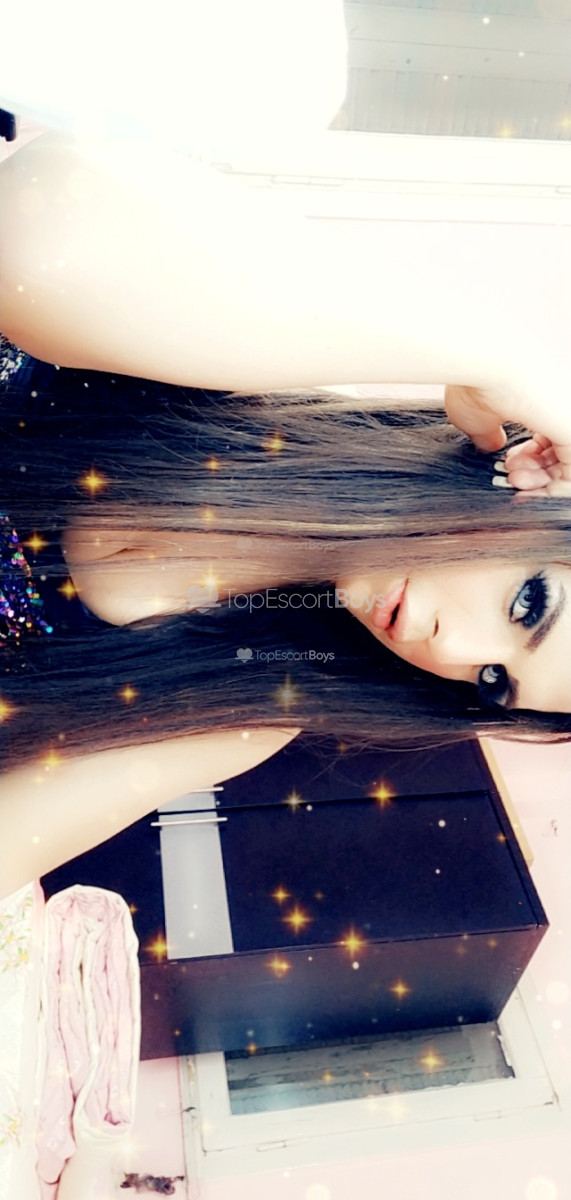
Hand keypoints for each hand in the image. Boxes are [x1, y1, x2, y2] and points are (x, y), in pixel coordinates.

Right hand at [444, 382, 570, 496]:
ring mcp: (569, 417)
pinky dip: (552, 489)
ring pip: (568, 465)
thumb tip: (490, 445)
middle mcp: (562, 406)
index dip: (530, 461)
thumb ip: (488, 433)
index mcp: (545, 398)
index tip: (509, 470)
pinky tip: (526, 488)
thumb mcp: (478, 416)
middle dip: (534, 475)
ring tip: (514, 479)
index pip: (550, 439)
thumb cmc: (477, 379)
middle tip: (512, 478)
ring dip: (540, 483)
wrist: (485, 363)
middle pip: (560, 454)